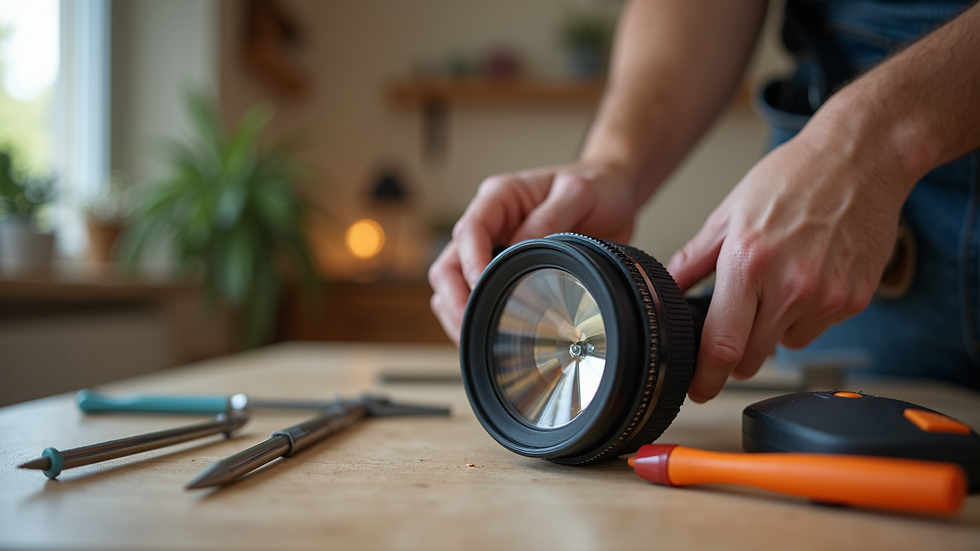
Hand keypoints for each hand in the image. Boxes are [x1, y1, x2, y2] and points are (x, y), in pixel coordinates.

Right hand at [428, 161, 638, 343]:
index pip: (469, 230)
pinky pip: (478, 294)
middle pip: (450, 263)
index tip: (480, 289)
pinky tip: (486, 332)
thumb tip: (519, 250)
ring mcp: (495, 246)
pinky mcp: (507, 268)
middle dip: (454, 297)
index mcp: (501, 197)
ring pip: (455, 283)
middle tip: (470, 326)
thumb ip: (548, 219)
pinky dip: (476, 315)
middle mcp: (491, 222)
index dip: (469, 263)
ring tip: (473, 336)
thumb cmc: (595, 186)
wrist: (614, 193)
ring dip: (459, 311)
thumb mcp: (577, 194)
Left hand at [667, 128, 911, 402]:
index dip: (706, 376)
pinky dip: (804, 315)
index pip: (721, 343)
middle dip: (734, 357)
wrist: (861, 159)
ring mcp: (827, 296)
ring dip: (771, 331)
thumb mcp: (729, 212)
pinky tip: (805, 277)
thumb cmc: (795, 177)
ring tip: (775, 284)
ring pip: (785, 345)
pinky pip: (816, 328)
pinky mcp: (855, 299)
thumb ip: (694, 259)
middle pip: (752, 357)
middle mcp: (790, 285)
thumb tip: (667, 288)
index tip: (698, 389)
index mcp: (748, 262)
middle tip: (729, 336)